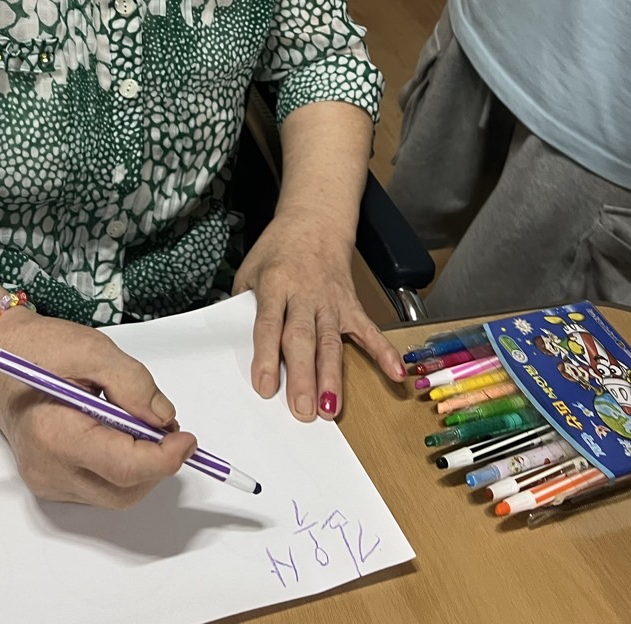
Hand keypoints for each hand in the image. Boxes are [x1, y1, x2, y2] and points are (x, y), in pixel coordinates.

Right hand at [0, 311, 197, 507]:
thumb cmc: (42, 349)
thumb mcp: (93, 350)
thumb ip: (133, 384)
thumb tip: (164, 420)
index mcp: (55, 435)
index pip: (124, 467)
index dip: (165, 457)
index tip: (187, 437)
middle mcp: (48, 470)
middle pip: (123, 491)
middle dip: (157, 464)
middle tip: (166, 426)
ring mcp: (46, 482)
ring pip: (114, 495)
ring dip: (141, 467)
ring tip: (138, 424)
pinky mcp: (49, 483)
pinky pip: (98, 487)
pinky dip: (120, 468)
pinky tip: (115, 434)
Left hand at [232, 213, 406, 421]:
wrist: (315, 221)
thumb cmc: (278, 249)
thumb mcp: (250, 269)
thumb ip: (242, 305)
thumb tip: (234, 344)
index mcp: (275, 283)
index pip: (270, 324)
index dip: (267, 356)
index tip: (265, 387)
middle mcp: (304, 294)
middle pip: (303, 338)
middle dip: (303, 376)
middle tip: (301, 409)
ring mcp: (331, 301)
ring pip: (332, 342)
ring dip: (333, 377)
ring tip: (331, 409)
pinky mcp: (351, 305)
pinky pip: (369, 330)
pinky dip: (383, 352)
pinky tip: (395, 374)